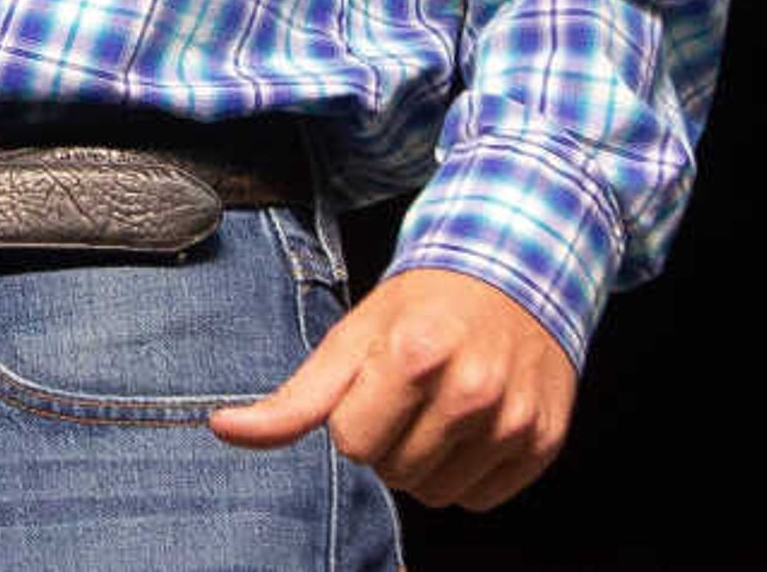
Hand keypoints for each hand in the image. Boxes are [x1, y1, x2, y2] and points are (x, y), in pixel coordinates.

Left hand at [208, 265, 578, 509]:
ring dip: (430, 461)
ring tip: (445, 404)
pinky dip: (472, 471)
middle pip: (395, 473)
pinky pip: (481, 500)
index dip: (357, 416)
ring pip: (436, 495)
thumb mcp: (356, 336)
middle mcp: (472, 388)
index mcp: (416, 356)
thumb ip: (294, 397)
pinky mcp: (543, 439)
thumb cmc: (427, 304)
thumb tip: (223, 429)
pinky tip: (477, 423)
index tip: (380, 382)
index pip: (353, 445)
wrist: (518, 266)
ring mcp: (513, 418)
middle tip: (415, 391)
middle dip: (393, 438)